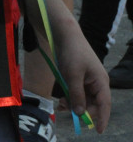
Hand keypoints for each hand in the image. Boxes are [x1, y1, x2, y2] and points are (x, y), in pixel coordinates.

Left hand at [55, 16, 110, 130]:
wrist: (65, 35)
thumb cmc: (72, 53)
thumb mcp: (72, 75)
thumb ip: (76, 94)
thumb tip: (80, 113)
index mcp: (101, 82)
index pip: (104, 104)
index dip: (102, 118)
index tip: (98, 130)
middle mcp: (96, 83)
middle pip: (92, 104)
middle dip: (80, 109)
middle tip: (64, 109)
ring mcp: (87, 81)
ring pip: (83, 99)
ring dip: (73, 104)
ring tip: (60, 105)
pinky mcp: (78, 79)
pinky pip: (76, 93)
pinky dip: (69, 98)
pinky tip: (60, 102)